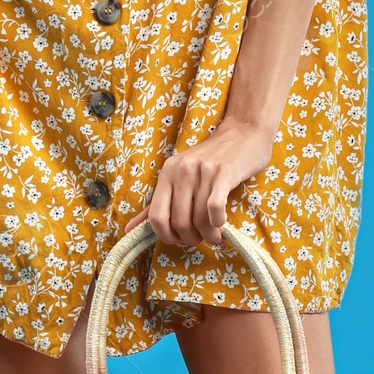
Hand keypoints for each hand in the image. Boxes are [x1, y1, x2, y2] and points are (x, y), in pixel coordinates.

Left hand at [127, 120, 274, 248]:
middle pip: (179, 221)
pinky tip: (222, 224)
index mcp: (167, 172)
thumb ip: (157, 204)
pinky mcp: (224, 173)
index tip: (179, 240)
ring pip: (199, 218)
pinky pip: (215, 207)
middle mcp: (182, 170)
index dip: (166, 236)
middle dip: (190, 239)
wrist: (244, 133)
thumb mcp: (180, 176)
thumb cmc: (212, 159)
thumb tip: (129, 230)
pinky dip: (218, 223)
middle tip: (201, 239)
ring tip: (215, 236)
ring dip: (209, 236)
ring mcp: (203, 171)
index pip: (156, 216)